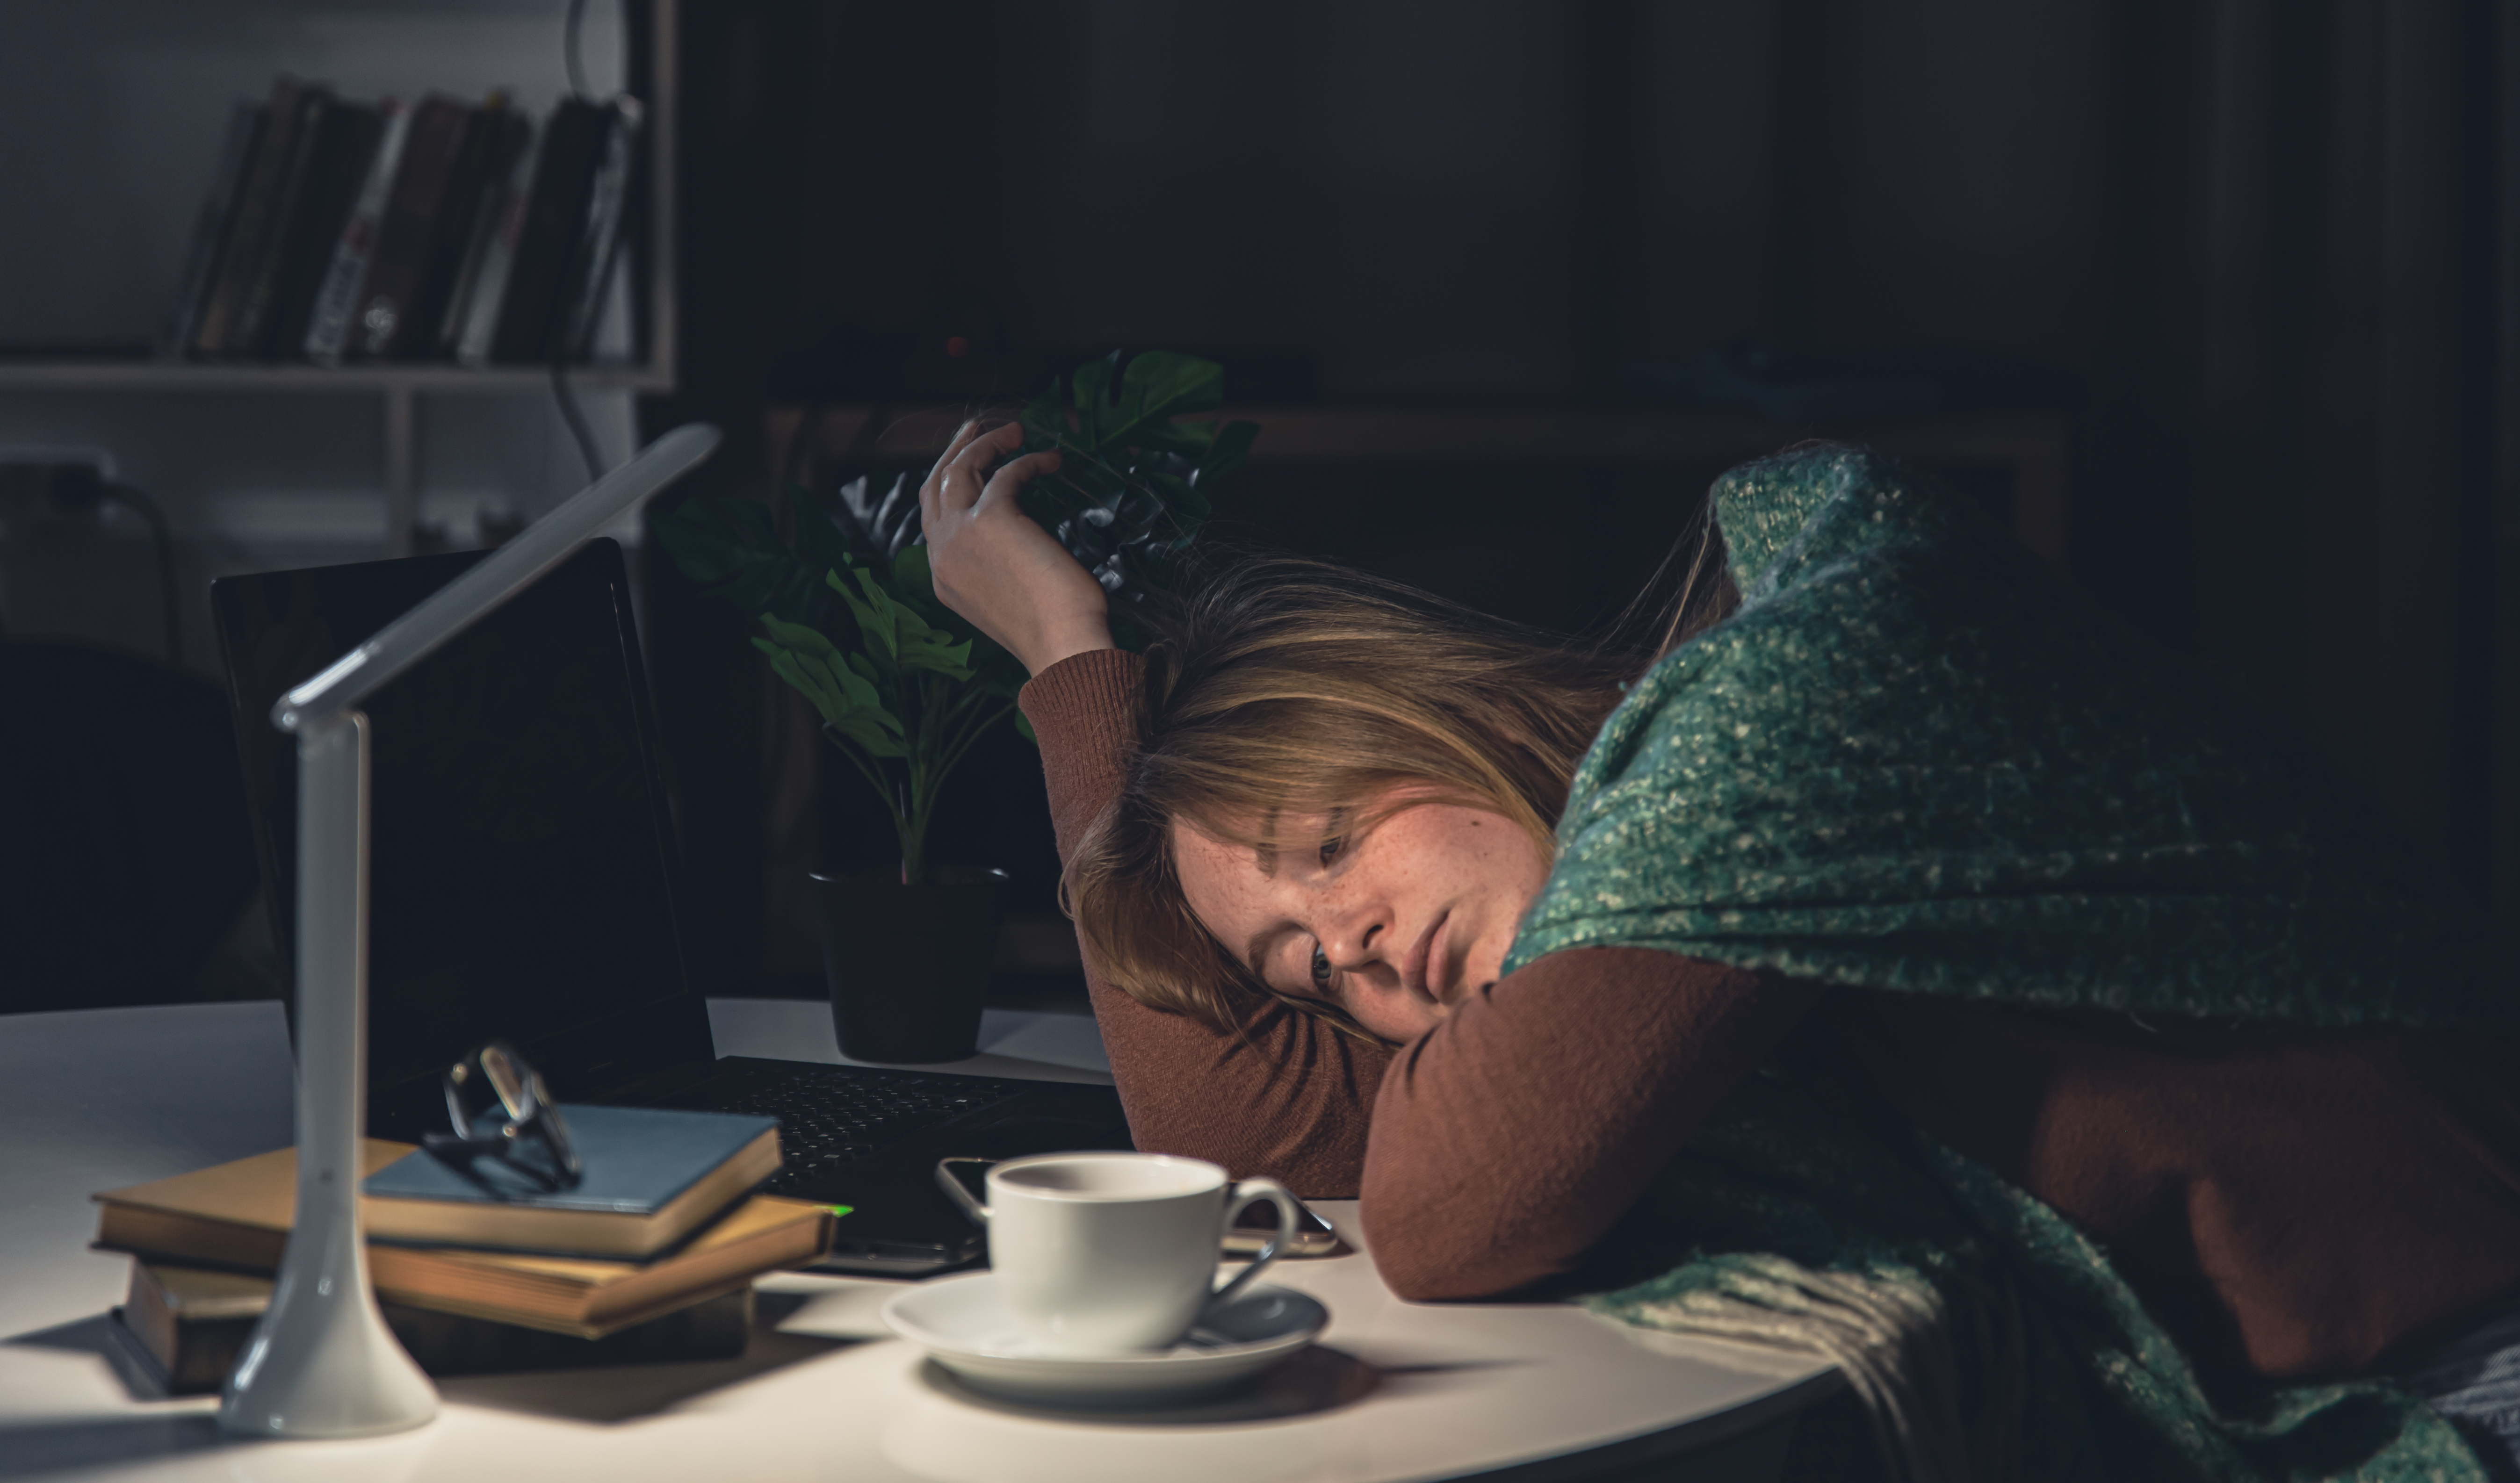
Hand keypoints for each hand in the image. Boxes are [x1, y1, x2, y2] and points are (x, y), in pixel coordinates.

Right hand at [920, 420, 1114, 676]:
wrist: (1061, 644)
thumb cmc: (1053, 629)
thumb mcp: (1009, 598)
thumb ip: (998, 569)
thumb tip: (1018, 540)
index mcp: (944, 579)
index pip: (935, 522)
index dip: (955, 488)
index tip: (980, 467)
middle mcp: (942, 555)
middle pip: (934, 487)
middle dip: (954, 451)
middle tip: (977, 429)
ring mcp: (960, 536)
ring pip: (958, 469)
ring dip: (986, 443)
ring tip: (1016, 431)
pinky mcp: (990, 518)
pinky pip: (1005, 473)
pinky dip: (1028, 461)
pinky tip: (1051, 461)